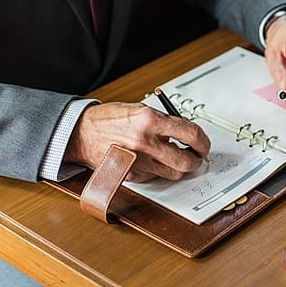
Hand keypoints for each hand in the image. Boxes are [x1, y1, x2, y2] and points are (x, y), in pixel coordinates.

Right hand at [64, 102, 210, 181]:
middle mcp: (145, 142)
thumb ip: (164, 121)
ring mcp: (138, 161)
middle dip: (196, 160)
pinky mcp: (131, 175)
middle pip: (186, 161)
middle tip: (196, 155)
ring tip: (174, 157)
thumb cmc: (109, 119)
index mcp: (150, 120)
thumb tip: (186, 132)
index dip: (203, 140)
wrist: (82, 133)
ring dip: (179, 166)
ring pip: (173, 173)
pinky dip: (158, 170)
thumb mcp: (140, 109)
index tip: (204, 143)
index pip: (190, 133)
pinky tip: (151, 160)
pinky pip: (155, 177)